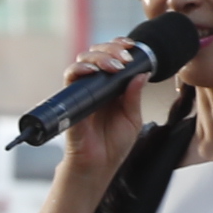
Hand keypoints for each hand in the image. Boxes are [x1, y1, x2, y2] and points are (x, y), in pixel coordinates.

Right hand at [57, 34, 158, 173]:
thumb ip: (134, 96)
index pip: (112, 56)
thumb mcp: (132, 118)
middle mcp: (96, 85)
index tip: (132, 47)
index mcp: (112, 86)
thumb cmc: (114, 144)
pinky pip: (70, 78)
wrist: (99, 166)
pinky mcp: (72, 100)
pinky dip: (80, 69)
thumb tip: (142, 73)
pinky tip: (93, 71)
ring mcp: (83, 90)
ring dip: (99, 56)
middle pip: (97, 52)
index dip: (119, 46)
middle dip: (112, 49)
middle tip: (125, 58)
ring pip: (83, 60)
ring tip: (115, 66)